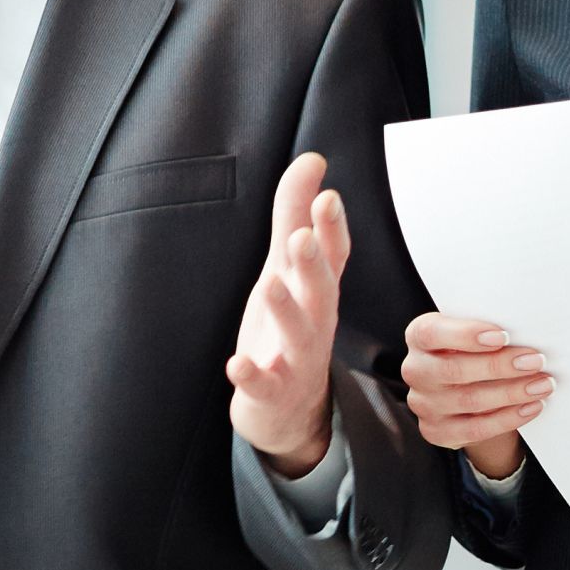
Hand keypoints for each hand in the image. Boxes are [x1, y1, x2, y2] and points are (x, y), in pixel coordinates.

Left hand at [226, 153, 350, 475]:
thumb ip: (295, 214)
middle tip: (302, 237)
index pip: (333, 256)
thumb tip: (311, 161)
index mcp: (318, 290)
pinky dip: (250, 375)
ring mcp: (295, 359)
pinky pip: (263, 384)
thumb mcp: (287, 267)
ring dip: (286, 310)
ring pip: (298, 335)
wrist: (288, 408)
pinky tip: (236, 363)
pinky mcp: (271, 391)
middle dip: (313, 264)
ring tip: (272, 285)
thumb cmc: (288, 327)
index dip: (331, 228)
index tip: (327, 197)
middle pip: (320, 291)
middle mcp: (314, 322)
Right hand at [404, 311, 544, 479]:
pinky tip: (531, 407)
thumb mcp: (473, 335)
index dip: (466, 334)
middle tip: (536, 361)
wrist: (465, 390)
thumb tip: (527, 333)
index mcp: (419, 336)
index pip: (432, 333)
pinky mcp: (436, 431)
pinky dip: (508, 418)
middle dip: (499, 366)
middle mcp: (416, 370)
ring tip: (543, 384)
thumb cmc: (473, 351)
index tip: (503, 336)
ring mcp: (423, 404)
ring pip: (469, 401)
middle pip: (453, 370)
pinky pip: (475, 429)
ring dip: (512, 393)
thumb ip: (488, 332)